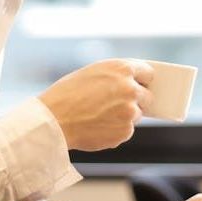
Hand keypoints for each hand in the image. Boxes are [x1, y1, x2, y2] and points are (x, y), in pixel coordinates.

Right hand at [39, 59, 153, 150]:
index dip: (142, 79)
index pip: (147, 73)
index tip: (140, 84)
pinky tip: (97, 126)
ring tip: (99, 115)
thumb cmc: (67, 94)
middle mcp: (130, 89)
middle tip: (117, 104)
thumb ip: (116, 76)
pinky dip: (116, 130)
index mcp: (122, 69)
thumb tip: (134, 83)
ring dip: (124, 116)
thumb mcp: (93, 72)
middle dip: (136, 100)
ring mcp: (130, 111)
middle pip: (147, 96)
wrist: (54, 120)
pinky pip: (126, 130)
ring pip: (136, 115)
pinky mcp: (125, 131)